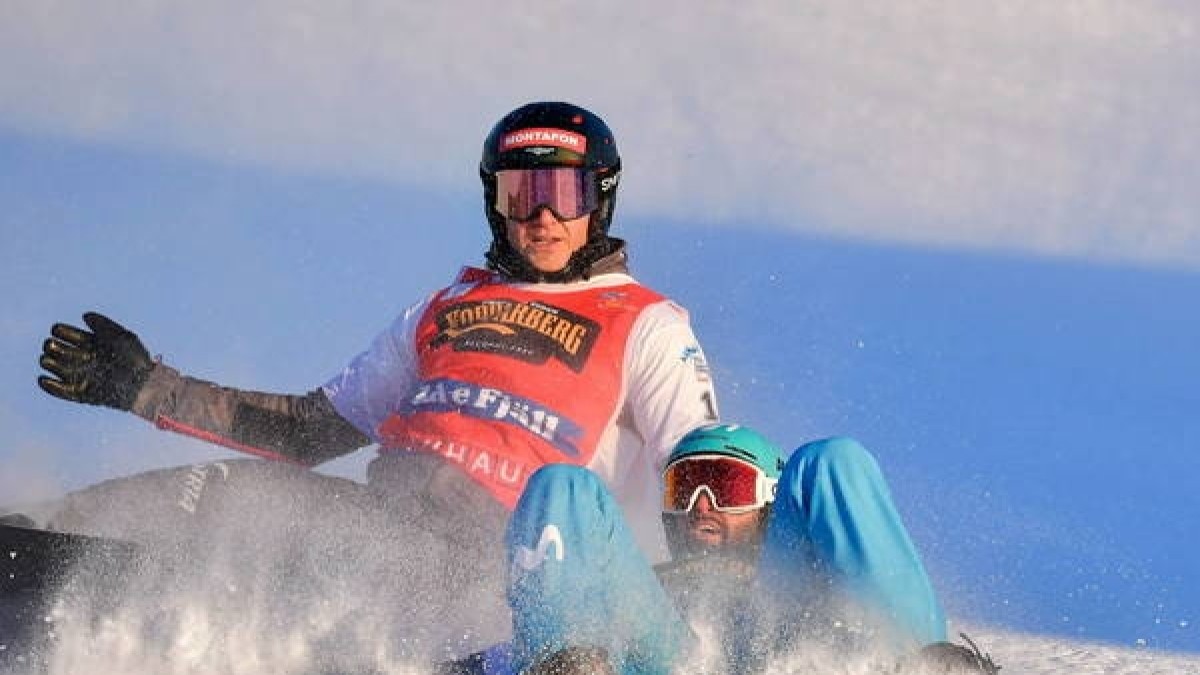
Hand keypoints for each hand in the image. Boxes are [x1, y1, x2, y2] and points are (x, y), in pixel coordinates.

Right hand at [38, 312, 154, 410]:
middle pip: (55, 348)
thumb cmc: (136, 359)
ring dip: (48, 362)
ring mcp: (80, 375)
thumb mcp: (122, 337)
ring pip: (53, 366)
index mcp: (90, 343)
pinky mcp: (79, 393)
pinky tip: (45, 379)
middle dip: (50, 346)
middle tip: (56, 347)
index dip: (59, 330)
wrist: (142, 386)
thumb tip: (84, 316)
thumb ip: (103, 325)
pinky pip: (58, 390)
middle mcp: (82, 358)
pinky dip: (48, 385)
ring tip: (51, 360)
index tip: (59, 331)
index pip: (65, 333)